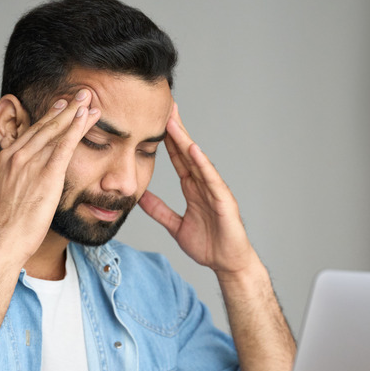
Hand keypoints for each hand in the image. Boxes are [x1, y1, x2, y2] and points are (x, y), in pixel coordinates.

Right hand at [0, 90, 100, 264]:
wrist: (2, 240)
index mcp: (6, 159)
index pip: (31, 133)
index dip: (48, 119)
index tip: (59, 108)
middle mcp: (18, 155)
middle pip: (46, 126)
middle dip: (65, 108)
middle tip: (80, 95)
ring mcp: (32, 163)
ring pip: (58, 131)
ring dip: (76, 113)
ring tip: (89, 99)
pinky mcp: (48, 174)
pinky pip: (66, 145)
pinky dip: (77, 128)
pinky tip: (88, 116)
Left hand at [139, 103, 256, 276]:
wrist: (228, 264)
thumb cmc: (209, 245)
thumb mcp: (176, 226)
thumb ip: (160, 211)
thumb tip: (141, 199)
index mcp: (193, 188)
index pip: (177, 158)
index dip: (166, 140)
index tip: (154, 120)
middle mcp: (204, 184)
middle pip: (187, 152)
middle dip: (176, 130)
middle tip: (165, 106)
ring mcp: (215, 190)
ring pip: (197, 161)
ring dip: (185, 141)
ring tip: (173, 122)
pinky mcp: (223, 200)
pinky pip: (211, 179)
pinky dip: (202, 163)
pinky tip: (193, 149)